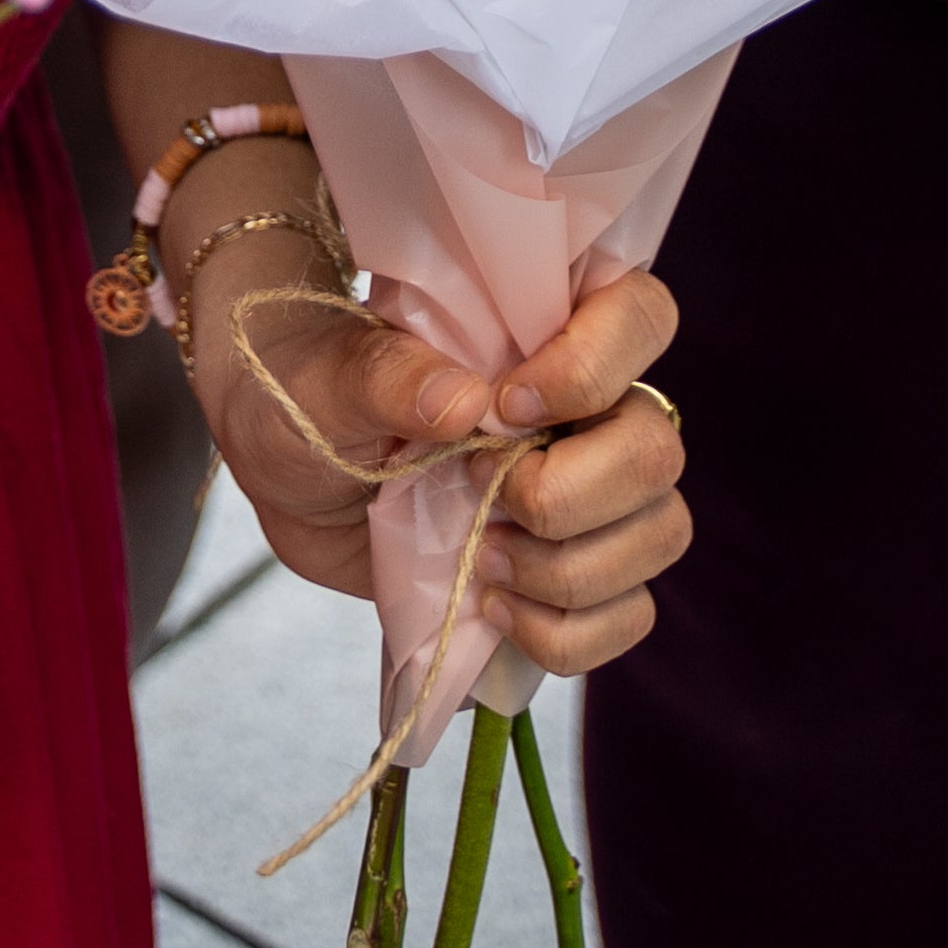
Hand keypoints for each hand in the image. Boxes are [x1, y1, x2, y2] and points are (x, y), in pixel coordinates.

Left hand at [182, 232, 689, 678]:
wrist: (289, 469)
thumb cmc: (314, 390)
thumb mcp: (328, 375)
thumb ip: (387, 376)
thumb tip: (463, 401)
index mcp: (549, 323)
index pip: (643, 315)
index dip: (595, 367)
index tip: (506, 406)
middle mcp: (591, 405)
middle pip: (656, 450)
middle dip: (569, 494)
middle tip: (477, 491)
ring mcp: (592, 494)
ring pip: (658, 534)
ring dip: (566, 569)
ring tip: (481, 558)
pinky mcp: (574, 572)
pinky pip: (627, 615)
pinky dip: (567, 633)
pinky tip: (497, 607)